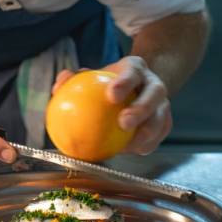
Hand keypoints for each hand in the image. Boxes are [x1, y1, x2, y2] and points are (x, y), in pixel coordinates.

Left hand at [53, 56, 171, 154]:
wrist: (135, 87)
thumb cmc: (107, 83)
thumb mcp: (93, 76)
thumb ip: (74, 80)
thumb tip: (56, 88)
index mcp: (136, 69)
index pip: (133, 72)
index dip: (125, 83)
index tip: (111, 95)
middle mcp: (154, 83)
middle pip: (155, 94)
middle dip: (141, 109)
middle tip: (123, 123)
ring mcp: (163, 103)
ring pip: (161, 118)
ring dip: (147, 133)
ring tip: (127, 146)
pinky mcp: (165, 121)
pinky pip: (159, 136)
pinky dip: (145, 145)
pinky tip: (128, 152)